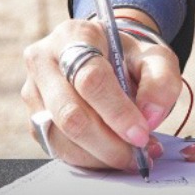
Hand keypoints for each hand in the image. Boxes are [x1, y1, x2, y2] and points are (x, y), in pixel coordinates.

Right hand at [21, 12, 182, 170]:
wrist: (106, 58)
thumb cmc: (128, 57)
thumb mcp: (155, 56)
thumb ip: (160, 81)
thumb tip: (149, 117)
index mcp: (74, 35)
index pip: (90, 78)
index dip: (117, 111)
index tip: (141, 134)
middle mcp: (44, 61)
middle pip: (70, 113)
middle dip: (108, 141)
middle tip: (139, 153)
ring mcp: (33, 92)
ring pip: (62, 137)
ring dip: (100, 154)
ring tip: (131, 154)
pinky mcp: (33, 120)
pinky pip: (58, 149)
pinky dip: (89, 159)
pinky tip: (112, 153)